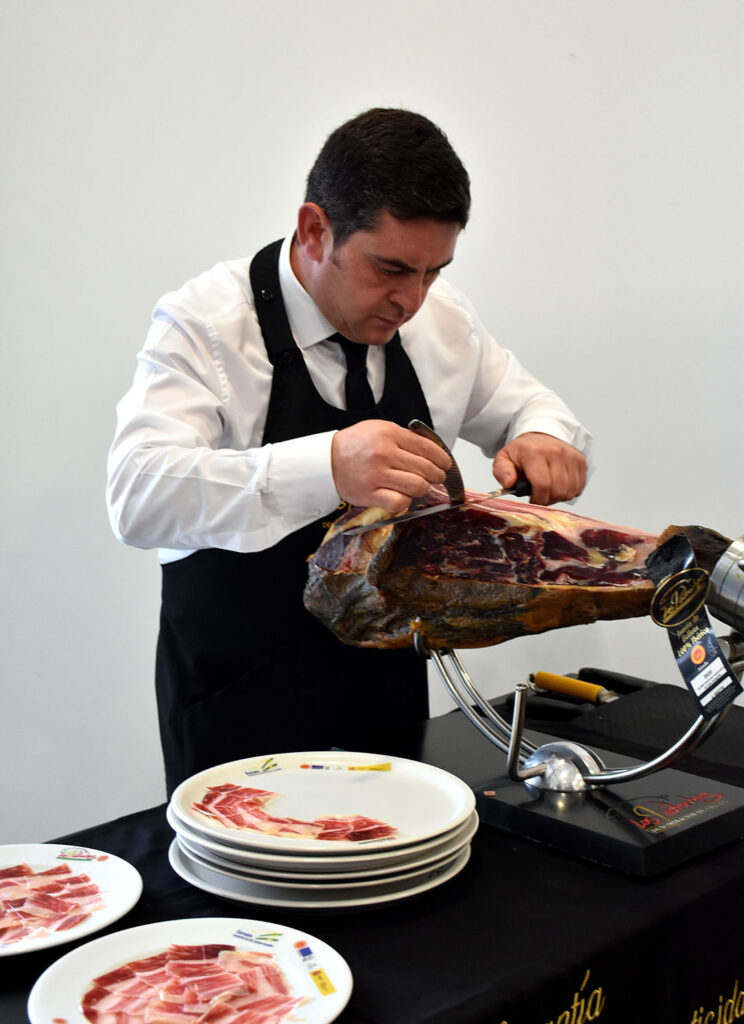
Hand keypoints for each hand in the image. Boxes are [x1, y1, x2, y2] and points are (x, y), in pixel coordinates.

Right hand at [331, 420, 451, 512]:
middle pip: (426, 469)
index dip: (442, 459)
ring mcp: (376, 475)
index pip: (428, 448)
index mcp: (389, 434)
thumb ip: (404, 437)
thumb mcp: (379, 429)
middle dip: (437, 476)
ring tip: (419, 487)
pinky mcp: (369, 494)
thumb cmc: (355, 445)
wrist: (327, 460)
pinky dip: (405, 502)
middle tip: (436, 478)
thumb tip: (433, 450)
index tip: (445, 465)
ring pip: (417, 486)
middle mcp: (384, 453)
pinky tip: (401, 496)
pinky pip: (399, 502)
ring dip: (423, 489)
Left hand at [492, 432, 586, 505]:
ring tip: (548, 489)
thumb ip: (502, 471)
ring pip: (569, 491)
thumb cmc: (522, 452)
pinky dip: (569, 491)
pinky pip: (579, 487)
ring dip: (559, 496)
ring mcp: (571, 456)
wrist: (540, 436)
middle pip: (558, 490)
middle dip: (547, 499)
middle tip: (540, 495)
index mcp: (535, 452)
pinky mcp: (581, 460)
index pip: (542, 484)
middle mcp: (556, 452)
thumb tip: (509, 483)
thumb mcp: (504, 459)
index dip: (538, 499)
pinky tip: (558, 485)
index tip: (532, 499)